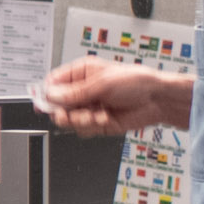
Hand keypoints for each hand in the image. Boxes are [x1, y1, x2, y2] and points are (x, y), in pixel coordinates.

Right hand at [39, 58, 192, 135]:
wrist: (157, 101)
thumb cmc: (136, 82)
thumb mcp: (102, 84)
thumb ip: (74, 93)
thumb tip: (51, 95)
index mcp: (81, 73)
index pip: (53, 83)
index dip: (47, 95)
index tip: (46, 104)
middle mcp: (82, 91)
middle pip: (57, 106)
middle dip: (65, 112)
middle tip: (72, 113)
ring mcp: (89, 107)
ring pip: (68, 120)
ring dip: (82, 120)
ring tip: (97, 114)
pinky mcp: (96, 122)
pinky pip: (82, 130)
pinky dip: (92, 127)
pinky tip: (105, 118)